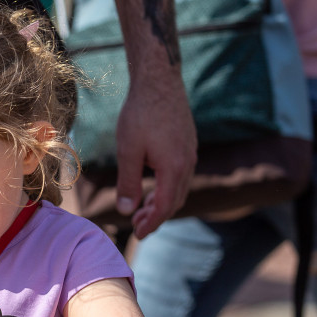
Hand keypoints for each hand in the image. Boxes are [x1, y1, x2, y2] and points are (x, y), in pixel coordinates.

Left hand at [114, 74, 196, 238]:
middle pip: (174, 202)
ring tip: (141, 210)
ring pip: (179, 189)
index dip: (151, 224)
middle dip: (156, 217)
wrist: (159, 81)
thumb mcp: (128, 151)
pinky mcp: (187, 145)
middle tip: (136, 226)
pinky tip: (152, 187)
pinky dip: (167, 189)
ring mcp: (190, 154)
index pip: (164, 207)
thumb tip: (126, 210)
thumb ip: (128, 183)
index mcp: (174, 168)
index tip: (137, 235)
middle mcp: (187, 163)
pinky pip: (180, 176)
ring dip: (161, 203)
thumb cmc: (140, 114)